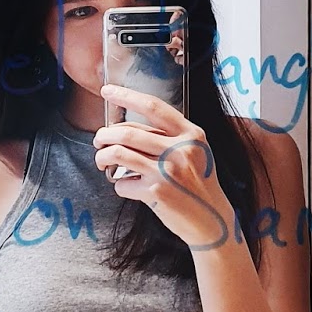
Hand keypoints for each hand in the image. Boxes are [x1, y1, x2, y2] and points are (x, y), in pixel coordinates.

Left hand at [94, 85, 232, 250]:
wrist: (212, 221)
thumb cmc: (198, 185)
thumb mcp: (195, 154)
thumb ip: (170, 138)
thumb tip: (128, 128)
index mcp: (191, 134)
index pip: (154, 106)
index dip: (127, 96)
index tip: (107, 90)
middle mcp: (181, 149)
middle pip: (128, 132)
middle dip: (105, 135)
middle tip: (99, 141)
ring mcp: (168, 170)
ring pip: (119, 154)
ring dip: (103, 157)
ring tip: (103, 162)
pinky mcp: (157, 191)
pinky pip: (123, 183)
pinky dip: (118, 185)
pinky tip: (127, 187)